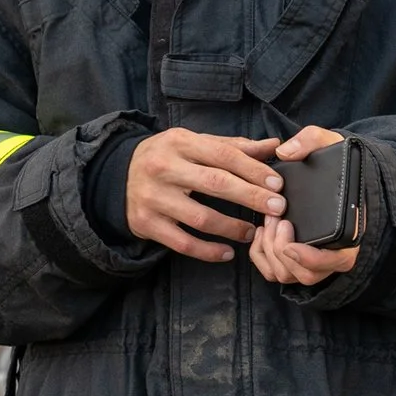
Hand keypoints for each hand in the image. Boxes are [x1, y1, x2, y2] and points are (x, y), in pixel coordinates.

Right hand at [125, 129, 286, 262]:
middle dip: (250, 197)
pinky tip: (227, 252)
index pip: (223, 155)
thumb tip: (274, 146)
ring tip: (253, 232)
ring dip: (233, 227)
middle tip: (277, 208)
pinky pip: (182, 243)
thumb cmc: (167, 157)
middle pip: (215, 184)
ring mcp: (152, 197)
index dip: (253, 170)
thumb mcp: (195, 144)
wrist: (117, 175)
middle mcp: (162, 167)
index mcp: (178, 142)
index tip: (278, 184)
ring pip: (200, 217)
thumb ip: (234, 147)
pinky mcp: (146, 223)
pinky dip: (208, 251)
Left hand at [251, 127, 360, 285]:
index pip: (338, 262)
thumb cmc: (334, 162)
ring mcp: (312, 258)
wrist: (334, 174)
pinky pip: (273, 271)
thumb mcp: (330, 143)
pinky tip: (262, 230)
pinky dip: (261, 255)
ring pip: (287, 275)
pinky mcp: (293, 258)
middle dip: (282, 249)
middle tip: (276, 220)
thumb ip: (312, 141)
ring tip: (269, 221)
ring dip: (270, 251)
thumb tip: (286, 151)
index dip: (312, 259)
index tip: (290, 243)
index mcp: (350, 233)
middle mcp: (333, 252)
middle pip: (307, 275)